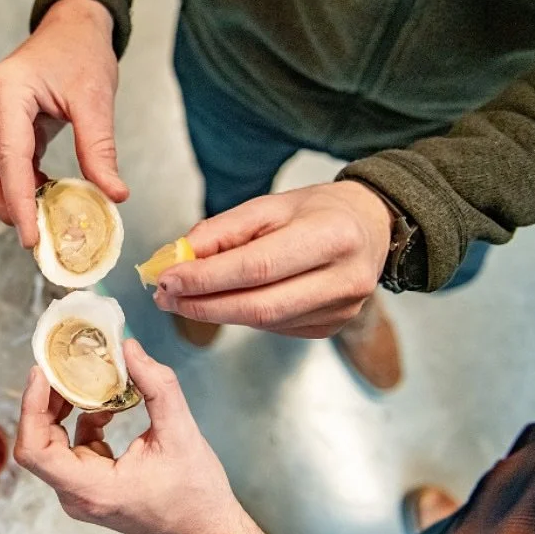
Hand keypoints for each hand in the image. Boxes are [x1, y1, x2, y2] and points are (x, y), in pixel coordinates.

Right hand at [0, 0, 127, 247]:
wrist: (73, 25)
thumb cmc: (82, 53)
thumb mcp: (96, 100)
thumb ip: (100, 150)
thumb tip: (114, 196)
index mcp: (8, 90)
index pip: (7, 157)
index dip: (17, 201)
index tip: (31, 236)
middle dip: (3, 204)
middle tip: (34, 233)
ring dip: (6, 196)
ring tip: (40, 214)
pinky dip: (14, 182)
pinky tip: (41, 192)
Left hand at [14, 340, 242, 533]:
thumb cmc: (196, 495)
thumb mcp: (180, 433)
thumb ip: (156, 385)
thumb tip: (127, 345)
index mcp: (91, 489)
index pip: (35, 450)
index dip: (30, 408)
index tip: (42, 374)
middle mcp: (77, 496)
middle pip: (39, 443)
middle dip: (46, 402)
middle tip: (60, 367)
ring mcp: (81, 495)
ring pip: (53, 445)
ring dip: (64, 410)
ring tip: (83, 380)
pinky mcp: (91, 488)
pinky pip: (72, 450)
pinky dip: (83, 424)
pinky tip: (106, 409)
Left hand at [154, 181, 393, 337]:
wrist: (369, 228)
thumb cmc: (317, 212)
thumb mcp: (270, 205)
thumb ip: (223, 231)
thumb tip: (178, 258)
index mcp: (331, 236)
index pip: (257, 267)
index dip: (206, 278)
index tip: (167, 279)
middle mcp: (344, 279)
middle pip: (259, 306)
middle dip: (202, 305)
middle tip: (165, 297)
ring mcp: (341, 310)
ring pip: (263, 322)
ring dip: (215, 313)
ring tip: (182, 298)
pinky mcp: (331, 327)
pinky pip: (274, 328)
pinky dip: (242, 316)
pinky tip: (225, 301)